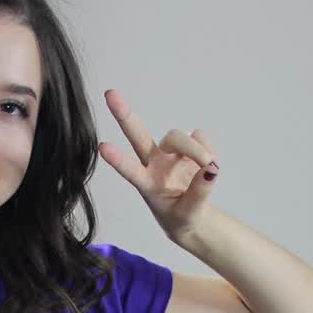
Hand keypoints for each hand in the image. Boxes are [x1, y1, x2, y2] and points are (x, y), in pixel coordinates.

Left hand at [97, 88, 218, 246]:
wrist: (192, 217)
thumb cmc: (182, 217)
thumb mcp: (188, 215)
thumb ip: (198, 194)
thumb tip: (211, 169)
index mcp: (146, 183)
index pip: (130, 171)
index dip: (118, 160)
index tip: (102, 147)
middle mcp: (153, 163)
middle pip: (138, 135)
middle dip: (124, 115)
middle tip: (110, 94)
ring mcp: (169, 153)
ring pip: (178, 137)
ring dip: (195, 149)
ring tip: (208, 164)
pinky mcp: (188, 147)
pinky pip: (200, 137)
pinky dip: (207, 148)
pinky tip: (208, 164)